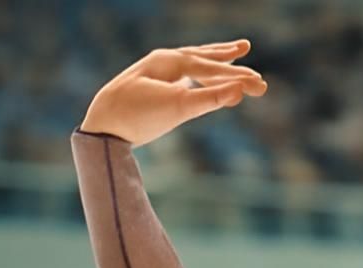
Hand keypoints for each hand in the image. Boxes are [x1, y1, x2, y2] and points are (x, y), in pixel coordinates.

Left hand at [79, 39, 266, 146]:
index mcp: (169, 61)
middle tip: (247, 48)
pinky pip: (183, 75)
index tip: (260, 85)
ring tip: (233, 54)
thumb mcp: (177, 108)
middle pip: (202, 56)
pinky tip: (200, 78)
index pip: (210, 67)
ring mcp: (157, 73)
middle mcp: (163, 61)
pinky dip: (198, 74)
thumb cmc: (138, 116)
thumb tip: (239, 91)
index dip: (237, 76)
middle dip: (227, 57)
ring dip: (213, 60)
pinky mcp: (153, 86)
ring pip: (192, 62)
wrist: (102, 124)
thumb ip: (210, 98)